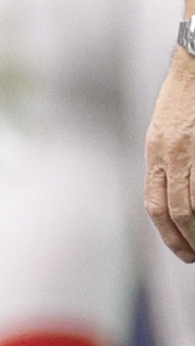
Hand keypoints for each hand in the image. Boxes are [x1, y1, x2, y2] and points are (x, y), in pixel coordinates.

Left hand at [148, 48, 194, 263]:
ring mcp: (190, 150)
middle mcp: (169, 154)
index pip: (155, 204)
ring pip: (193, 201)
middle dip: (186, 237)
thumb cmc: (184, 97)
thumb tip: (174, 191)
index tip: (181, 248)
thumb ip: (167, 160)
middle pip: (175, 209)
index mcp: (155, 153)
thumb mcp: (164, 131)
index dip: (167, 232)